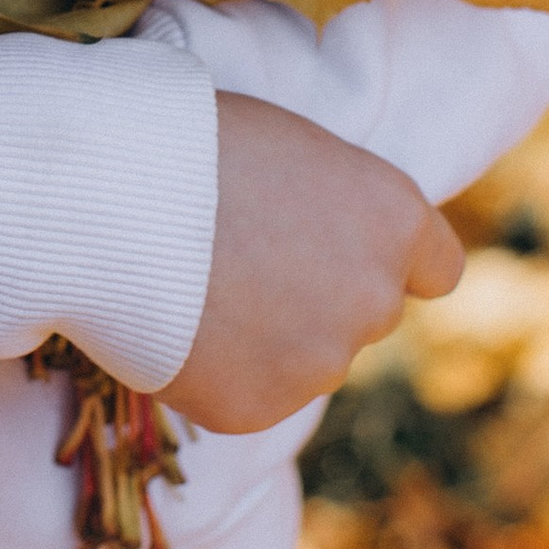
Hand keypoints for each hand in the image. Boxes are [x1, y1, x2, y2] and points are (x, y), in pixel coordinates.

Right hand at [167, 91, 463, 436]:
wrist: (110, 196)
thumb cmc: (191, 138)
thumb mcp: (289, 147)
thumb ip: (329, 206)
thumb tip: (317, 243)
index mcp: (394, 218)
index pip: (438, 267)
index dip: (388, 260)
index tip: (346, 251)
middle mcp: (375, 299)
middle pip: (362, 312)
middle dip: (314, 295)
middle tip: (239, 257)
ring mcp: (319, 363)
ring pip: (302, 358)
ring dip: (265, 336)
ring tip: (193, 283)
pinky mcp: (258, 409)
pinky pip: (245, 394)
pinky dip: (215, 370)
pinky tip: (172, 322)